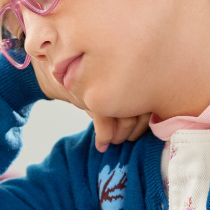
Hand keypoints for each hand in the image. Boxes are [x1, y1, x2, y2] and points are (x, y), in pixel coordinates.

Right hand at [31, 58, 151, 151]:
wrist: (58, 64)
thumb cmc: (88, 72)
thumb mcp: (108, 77)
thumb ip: (127, 90)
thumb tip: (143, 117)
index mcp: (135, 71)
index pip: (150, 101)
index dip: (145, 121)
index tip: (138, 131)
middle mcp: (127, 76)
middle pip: (141, 111)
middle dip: (134, 130)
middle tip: (128, 139)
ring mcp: (109, 85)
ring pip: (125, 119)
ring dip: (120, 135)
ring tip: (115, 141)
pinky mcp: (91, 96)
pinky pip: (105, 122)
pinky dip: (104, 137)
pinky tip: (102, 145)